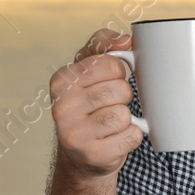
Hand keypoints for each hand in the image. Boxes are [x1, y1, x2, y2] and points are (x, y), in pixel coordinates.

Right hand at [49, 29, 143, 178]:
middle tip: (109, 104)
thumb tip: (126, 40)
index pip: (112, 64)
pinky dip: (131, 136)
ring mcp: (75, 134)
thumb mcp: (88, 68)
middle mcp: (62, 108)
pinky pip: (132, 136)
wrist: (79, 153)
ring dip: (126, 118)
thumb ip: (104, 44)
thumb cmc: (88, 104)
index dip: (119, 72)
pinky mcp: (93, 155)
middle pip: (121, 90)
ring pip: (124, 114)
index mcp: (62, 81)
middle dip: (123, 96)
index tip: (109, 80)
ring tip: (110, 122)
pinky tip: (114, 138)